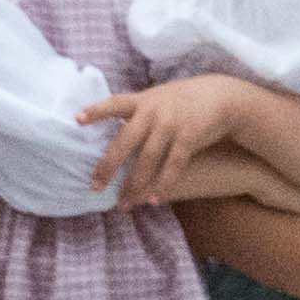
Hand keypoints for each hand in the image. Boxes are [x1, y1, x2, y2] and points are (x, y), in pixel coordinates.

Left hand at [75, 73, 270, 198]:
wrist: (222, 97)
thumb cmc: (184, 100)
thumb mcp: (159, 98)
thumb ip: (138, 111)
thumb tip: (112, 129)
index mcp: (143, 101)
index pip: (114, 104)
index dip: (96, 112)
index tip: (76, 120)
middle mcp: (154, 112)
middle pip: (125, 141)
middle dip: (108, 166)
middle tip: (95, 186)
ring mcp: (172, 125)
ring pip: (147, 159)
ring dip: (135, 184)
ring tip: (124, 203)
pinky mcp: (190, 138)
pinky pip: (173, 166)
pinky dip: (163, 185)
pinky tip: (153, 200)